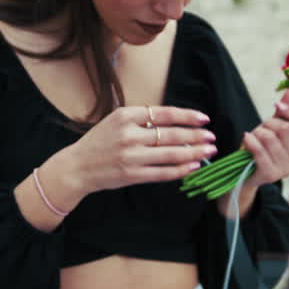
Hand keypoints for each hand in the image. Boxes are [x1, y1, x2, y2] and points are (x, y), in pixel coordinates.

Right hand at [53, 105, 218, 197]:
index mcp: (126, 116)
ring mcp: (131, 156)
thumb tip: (175, 121)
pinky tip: (193, 167)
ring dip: (194, 152)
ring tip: (208, 151)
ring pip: (170, 154)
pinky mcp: (132, 175)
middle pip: (171, 134)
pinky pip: (163, 172)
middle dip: (196, 136)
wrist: (77, 167)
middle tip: (212, 137)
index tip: (203, 119)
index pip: (164, 113)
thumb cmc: (98, 142)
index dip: (187, 116)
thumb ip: (141, 119)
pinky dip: (181, 170)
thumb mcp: (115, 121)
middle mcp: (129, 134)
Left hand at [240, 85, 288, 188]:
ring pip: (270, 138)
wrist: (248, 169)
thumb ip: (287, 107)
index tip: (278, 106)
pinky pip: (259, 150)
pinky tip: (247, 138)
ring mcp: (287, 170)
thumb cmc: (266, 145)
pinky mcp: (271, 175)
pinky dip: (250, 140)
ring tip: (255, 136)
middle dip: (269, 123)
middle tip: (263, 127)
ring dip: (258, 132)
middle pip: (287, 129)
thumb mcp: (277, 124)